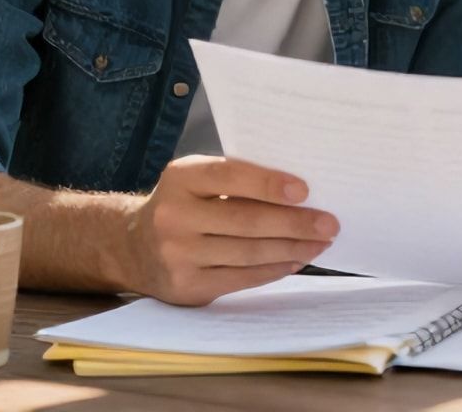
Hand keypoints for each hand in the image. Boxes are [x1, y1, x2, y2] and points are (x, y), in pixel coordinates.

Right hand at [120, 156, 338, 305]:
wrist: (132, 247)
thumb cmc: (184, 205)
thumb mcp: (196, 181)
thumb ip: (236, 180)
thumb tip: (300, 193)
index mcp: (181, 178)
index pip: (229, 176)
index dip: (268, 184)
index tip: (305, 190)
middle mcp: (174, 216)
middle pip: (246, 220)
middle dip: (294, 223)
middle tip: (329, 223)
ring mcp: (178, 255)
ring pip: (248, 253)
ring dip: (292, 248)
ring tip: (322, 243)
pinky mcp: (187, 286)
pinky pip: (242, 278)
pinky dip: (275, 269)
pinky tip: (297, 260)